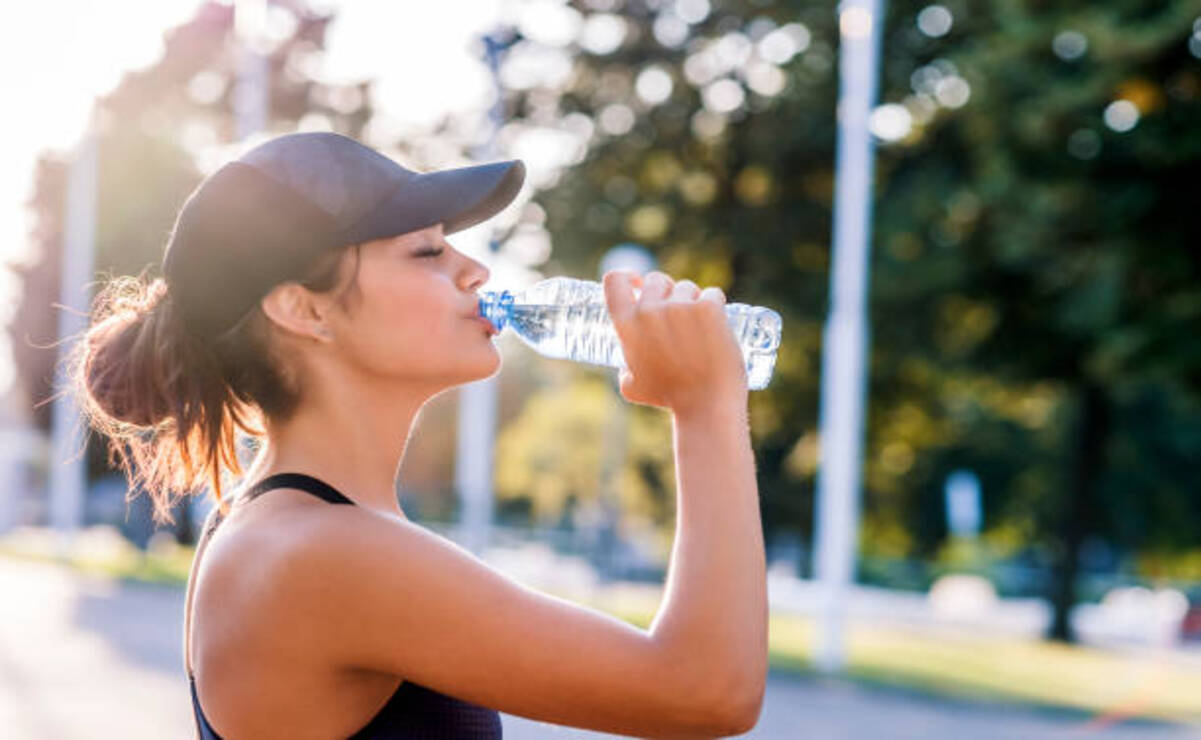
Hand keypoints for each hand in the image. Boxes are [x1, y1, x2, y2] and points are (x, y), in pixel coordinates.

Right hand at [602, 269, 747, 413]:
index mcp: (626, 324)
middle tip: (678, 314)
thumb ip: (625, 369)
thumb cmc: (669, 398)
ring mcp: (680, 307)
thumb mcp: (632, 387)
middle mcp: (649, 310)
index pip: (615, 280)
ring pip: (687, 287)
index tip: (638, 283)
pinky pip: (712, 293)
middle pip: (656, 280)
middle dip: (666, 292)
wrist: (706, 405)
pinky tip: (717, 323)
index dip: (627, 276)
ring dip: (692, 300)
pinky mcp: (708, 308)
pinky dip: (715, 305)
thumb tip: (627, 366)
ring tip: (699, 328)